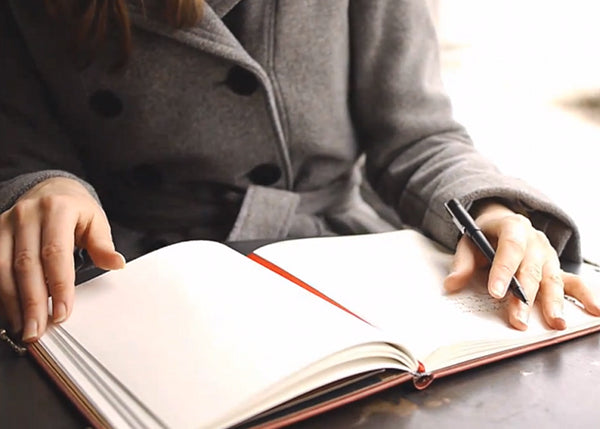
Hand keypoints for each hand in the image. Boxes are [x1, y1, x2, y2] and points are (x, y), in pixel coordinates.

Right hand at [0, 177, 124, 341]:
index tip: (63, 313)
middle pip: (27, 264)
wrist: (51, 190)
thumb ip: (103, 245)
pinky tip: (9, 311)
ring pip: (3, 267)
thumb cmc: (77, 211)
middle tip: (38, 330)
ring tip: (23, 327)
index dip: (59, 285)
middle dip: (33, 301)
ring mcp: (6, 222)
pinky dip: (0, 291)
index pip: (56, 253)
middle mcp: (28, 214)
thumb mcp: (96, 222)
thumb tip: (117, 264)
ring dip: (12, 301)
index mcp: (58, 209)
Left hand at [443, 200, 599, 329]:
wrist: (503, 222)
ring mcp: (549, 255)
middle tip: (518, 320)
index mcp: (513, 227)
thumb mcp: (469, 242)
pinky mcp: (557, 268)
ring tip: (553, 322)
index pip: (510, 248)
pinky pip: (574, 282)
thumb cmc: (486, 235)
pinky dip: (586, 296)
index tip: (495, 292)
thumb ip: (462, 262)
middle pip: (531, 269)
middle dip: (525, 297)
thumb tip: (452, 284)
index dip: (503, 270)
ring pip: (552, 279)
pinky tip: (595, 311)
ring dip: (553, 302)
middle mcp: (535, 240)